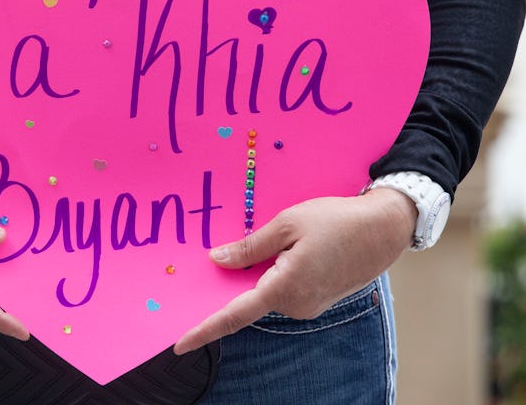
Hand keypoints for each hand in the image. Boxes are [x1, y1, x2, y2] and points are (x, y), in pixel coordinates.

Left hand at [174, 188, 415, 353]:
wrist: (385, 229)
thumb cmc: (336, 221)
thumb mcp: (287, 223)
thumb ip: (250, 247)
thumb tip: (217, 260)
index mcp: (284, 287)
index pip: (235, 314)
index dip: (205, 330)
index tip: (179, 344)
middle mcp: (296, 305)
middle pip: (249, 299)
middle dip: (233, 283)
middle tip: (222, 257)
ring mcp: (308, 306)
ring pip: (267, 293)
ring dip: (258, 275)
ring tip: (275, 242)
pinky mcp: (316, 300)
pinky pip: (283, 291)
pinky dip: (273, 276)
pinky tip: (284, 252)